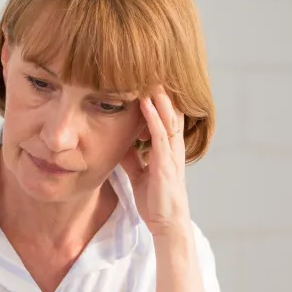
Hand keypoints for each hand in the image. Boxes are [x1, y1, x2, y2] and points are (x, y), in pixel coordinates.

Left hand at [121, 86, 192, 240]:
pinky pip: (161, 136)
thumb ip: (131, 156)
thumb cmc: (155, 200)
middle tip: (152, 67)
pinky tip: (147, 103)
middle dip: (162, 90)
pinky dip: (154, 118)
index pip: (165, 116)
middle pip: (171, 111)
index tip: (148, 77)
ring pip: (168, 118)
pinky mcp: (166, 165)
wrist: (166, 225)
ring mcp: (171, 155)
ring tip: (150, 75)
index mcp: (167, 149)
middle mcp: (173, 148)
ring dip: (160, 97)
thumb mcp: (139, 173)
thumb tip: (119, 142)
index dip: (159, 97)